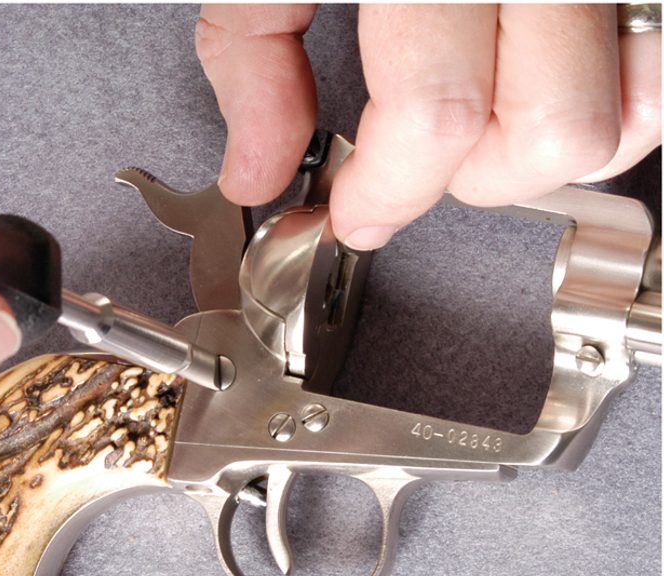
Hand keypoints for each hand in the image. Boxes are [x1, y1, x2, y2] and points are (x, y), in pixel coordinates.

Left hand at [196, 3, 661, 249]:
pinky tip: (547, 80)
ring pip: (643, 100)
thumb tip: (260, 168)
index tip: (356, 213)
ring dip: (554, 146)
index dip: (388, 193)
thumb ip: (253, 58)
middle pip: (555, 126)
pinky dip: (620, 91)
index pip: (436, 112)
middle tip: (415, 164)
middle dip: (471, 180)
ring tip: (487, 127)